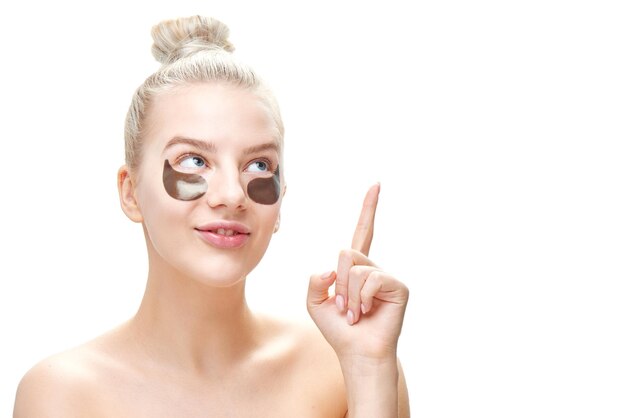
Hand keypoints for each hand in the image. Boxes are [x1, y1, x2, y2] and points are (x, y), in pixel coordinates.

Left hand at [307, 184, 408, 360]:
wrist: (357, 352)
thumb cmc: (339, 329)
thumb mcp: (314, 302)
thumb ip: (314, 281)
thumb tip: (332, 268)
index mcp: (355, 267)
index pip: (362, 232)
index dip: (369, 209)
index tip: (376, 185)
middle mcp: (372, 267)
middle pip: (346, 253)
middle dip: (339, 284)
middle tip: (344, 308)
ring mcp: (386, 276)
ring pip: (356, 269)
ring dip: (348, 296)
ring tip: (355, 314)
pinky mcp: (398, 286)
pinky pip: (372, 279)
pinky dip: (362, 299)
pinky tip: (367, 312)